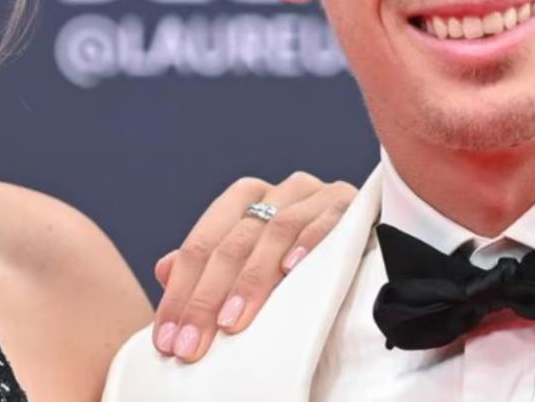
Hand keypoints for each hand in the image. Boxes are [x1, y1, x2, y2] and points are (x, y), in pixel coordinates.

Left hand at [151, 172, 355, 361]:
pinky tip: (291, 270)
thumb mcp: (252, 259)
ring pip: (273, 231)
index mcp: (247, 198)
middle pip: (232, 243)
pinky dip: (307, 243)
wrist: (371, 232)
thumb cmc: (302, 254)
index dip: (180, 292)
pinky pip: (325, 220)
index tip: (167, 338)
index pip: (202, 244)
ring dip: (251, 280)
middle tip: (192, 343)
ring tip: (232, 322)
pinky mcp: (349, 203)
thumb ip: (209, 265)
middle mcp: (278, 192)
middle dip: (207, 297)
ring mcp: (314, 195)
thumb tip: (162, 270)